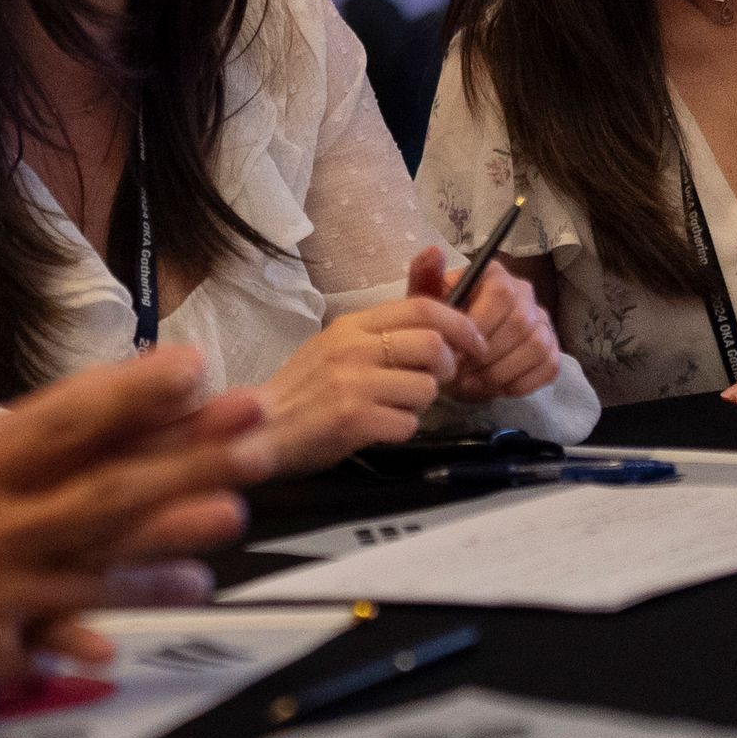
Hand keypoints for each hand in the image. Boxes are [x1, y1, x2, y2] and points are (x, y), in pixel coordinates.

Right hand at [0, 284, 273, 723]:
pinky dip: (117, 616)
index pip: (63, 421)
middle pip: (108, 487)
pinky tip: (174, 600)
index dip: (132, 394)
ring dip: (172, 535)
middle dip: (187, 458)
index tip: (190, 368)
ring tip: (235, 512)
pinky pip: (68, 628)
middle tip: (254, 433)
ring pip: (103, 557)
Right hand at [251, 294, 485, 471]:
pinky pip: (407, 423)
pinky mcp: (352, 418)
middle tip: (432, 382)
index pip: (422, 307)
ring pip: (425, 387)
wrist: (261, 430)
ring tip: (394, 407)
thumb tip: (439, 321)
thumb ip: (382, 332)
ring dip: (420, 404)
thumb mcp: (338, 347)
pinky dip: (401, 430)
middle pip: (432, 344)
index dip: (461, 323)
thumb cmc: (303, 391)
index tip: (474, 343)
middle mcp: (353, 347)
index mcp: (352, 324)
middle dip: (445, 368)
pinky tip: (378, 428)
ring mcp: (352, 382)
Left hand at [408, 245, 556, 403]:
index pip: (501, 294)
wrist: (455, 356)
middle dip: (488, 355)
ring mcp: (542, 322)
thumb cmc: (439, 326)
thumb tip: (433, 250)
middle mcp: (524, 293)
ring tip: (473, 385)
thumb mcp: (424, 303)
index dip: (481, 325)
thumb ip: (425, 277)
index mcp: (494, 275)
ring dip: (502, 372)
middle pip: (520, 322)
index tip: (457, 349)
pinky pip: (549, 367)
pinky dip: (521, 383)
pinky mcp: (552, 351)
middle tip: (461, 375)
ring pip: (536, 347)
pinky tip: (496, 389)